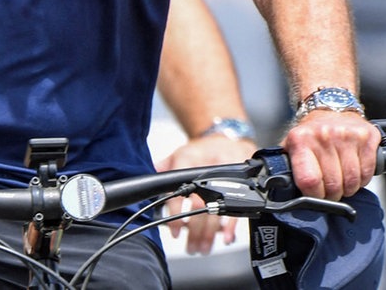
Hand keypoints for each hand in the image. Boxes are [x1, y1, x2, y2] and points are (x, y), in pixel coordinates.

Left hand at [155, 134, 255, 253]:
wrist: (225, 137)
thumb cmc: (200, 150)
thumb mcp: (178, 154)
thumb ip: (162, 168)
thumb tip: (145, 180)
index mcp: (187, 159)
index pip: (179, 191)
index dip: (175, 214)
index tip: (174, 230)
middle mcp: (206, 167)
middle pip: (200, 206)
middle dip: (194, 231)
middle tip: (190, 246)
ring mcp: (225, 175)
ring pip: (217, 210)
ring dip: (210, 234)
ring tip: (202, 247)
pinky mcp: (240, 181)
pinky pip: (236, 207)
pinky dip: (230, 226)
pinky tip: (225, 237)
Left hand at [283, 110, 380, 199]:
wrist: (330, 106)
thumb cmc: (312, 131)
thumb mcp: (292, 144)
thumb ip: (287, 165)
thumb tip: (281, 186)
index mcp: (301, 139)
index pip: (309, 180)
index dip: (314, 195)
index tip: (316, 195)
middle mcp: (324, 136)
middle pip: (333, 185)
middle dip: (333, 195)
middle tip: (330, 190)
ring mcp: (346, 136)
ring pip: (352, 182)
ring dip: (348, 188)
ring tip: (342, 181)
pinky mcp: (366, 137)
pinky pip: (367, 173)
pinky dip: (362, 179)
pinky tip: (354, 172)